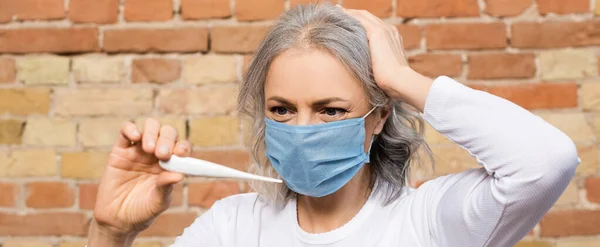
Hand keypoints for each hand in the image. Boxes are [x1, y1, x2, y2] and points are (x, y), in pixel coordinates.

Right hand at [93, 118, 190, 235]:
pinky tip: (135, 136)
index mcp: (170, 164)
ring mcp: (138, 151)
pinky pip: (125, 131)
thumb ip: (166, 187)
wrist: (117, 220)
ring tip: (149, 148)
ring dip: (152, 132)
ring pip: (149, 127)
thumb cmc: (142, 211)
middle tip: (162, 153)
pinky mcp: (120, 151)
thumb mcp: (158, 202)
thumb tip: (179, 175)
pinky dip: (131, 128)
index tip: (180, 153)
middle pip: (167, 133)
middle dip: (167, 139)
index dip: (182, 147)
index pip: (181, 147)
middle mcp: (156, 154)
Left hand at [341, 7, 432, 111]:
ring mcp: (384, 30)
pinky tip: (338, 14)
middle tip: (338, 12)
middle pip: (367, 17)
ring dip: (349, 12)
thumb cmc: (392, 82)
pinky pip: (359, 19)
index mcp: (392, 38)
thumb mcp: (383, 70)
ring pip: (362, 15)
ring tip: (336, 11)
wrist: (399, 81)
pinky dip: (349, 15)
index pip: (374, 25)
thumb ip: (376, 65)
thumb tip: (367, 72)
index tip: (348, 24)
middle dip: (353, 14)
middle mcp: (389, 30)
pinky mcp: (377, 33)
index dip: (360, 23)